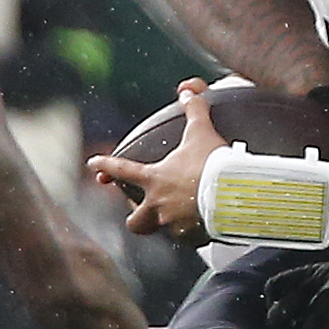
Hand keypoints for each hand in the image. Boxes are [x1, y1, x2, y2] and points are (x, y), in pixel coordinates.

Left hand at [85, 78, 225, 245]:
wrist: (234, 195)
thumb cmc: (214, 165)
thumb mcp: (202, 133)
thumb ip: (194, 110)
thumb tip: (189, 90)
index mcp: (154, 179)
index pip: (122, 171)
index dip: (106, 166)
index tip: (94, 165)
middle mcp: (158, 206)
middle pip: (134, 222)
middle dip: (134, 217)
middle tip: (142, 210)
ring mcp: (173, 225)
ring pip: (161, 230)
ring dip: (167, 223)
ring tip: (182, 215)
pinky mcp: (192, 238)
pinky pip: (186, 238)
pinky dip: (191, 231)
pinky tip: (202, 223)